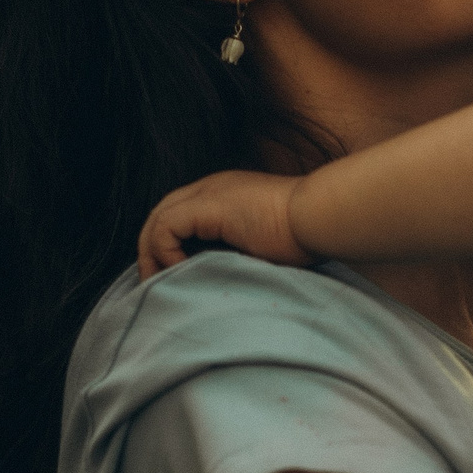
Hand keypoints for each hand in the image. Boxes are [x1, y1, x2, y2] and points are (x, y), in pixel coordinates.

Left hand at [137, 170, 312, 278]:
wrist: (321, 218)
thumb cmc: (305, 238)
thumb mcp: (261, 247)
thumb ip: (235, 254)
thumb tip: (216, 283)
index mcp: (223, 196)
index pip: (177, 216)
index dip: (166, 246)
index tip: (170, 279)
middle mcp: (211, 188)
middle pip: (160, 214)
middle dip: (151, 251)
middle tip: (154, 285)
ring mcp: (209, 192)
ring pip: (157, 219)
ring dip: (153, 254)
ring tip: (160, 284)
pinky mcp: (209, 205)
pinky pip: (166, 227)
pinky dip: (166, 252)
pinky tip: (181, 272)